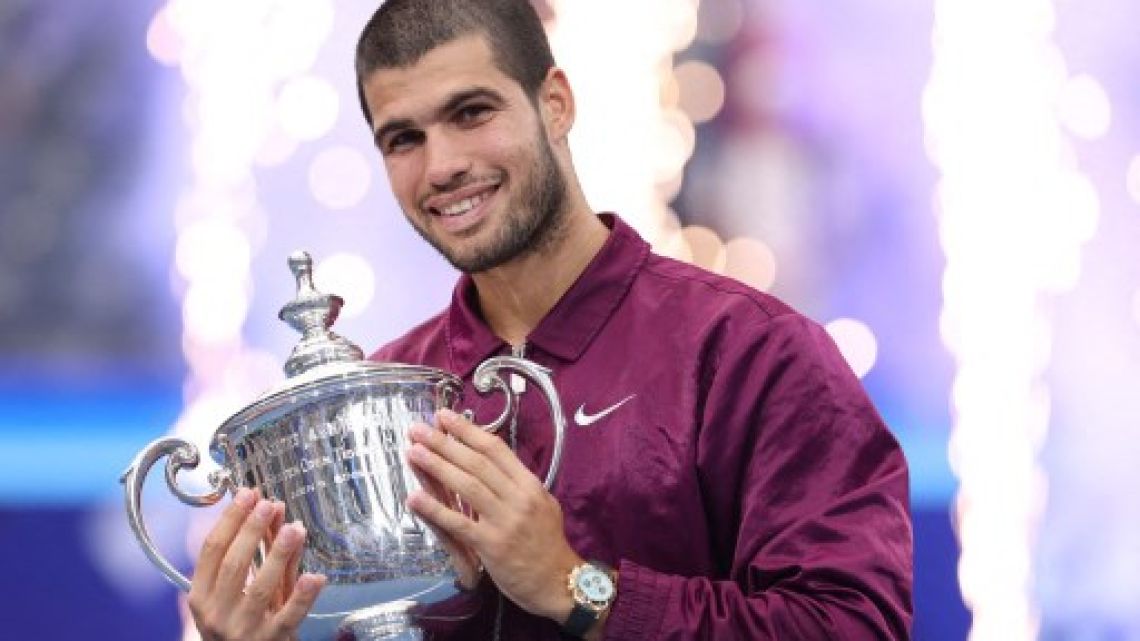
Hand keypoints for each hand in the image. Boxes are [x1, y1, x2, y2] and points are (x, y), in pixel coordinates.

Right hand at [188, 488, 326, 640]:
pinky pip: (289, 616)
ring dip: (279, 555)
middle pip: (233, 565)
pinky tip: (316, 577)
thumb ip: (260, 551)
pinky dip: (303, 596)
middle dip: (252, 530)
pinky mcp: (270, 640)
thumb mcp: (240, 588)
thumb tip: (274, 509)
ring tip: (294, 529)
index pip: (211, 550)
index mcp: (201, 595)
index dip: (230, 519)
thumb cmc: (241, 620)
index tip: (247, 494)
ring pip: (260, 587)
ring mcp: (243, 629)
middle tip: (269, 505)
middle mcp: (216, 613)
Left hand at [405, 409, 581, 622]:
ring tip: (413, 452)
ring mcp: (505, 521)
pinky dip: (435, 509)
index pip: (495, 449)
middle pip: (476, 462)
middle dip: (444, 443)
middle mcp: (518, 498)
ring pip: (467, 486)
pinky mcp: (491, 545)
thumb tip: (491, 462)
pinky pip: (459, 523)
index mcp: (530, 484)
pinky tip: (414, 497)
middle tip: (418, 429)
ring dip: (437, 466)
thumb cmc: (546, 543)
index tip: (445, 417)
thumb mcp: (542, 504)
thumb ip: (517, 484)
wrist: (558, 582)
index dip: (468, 431)